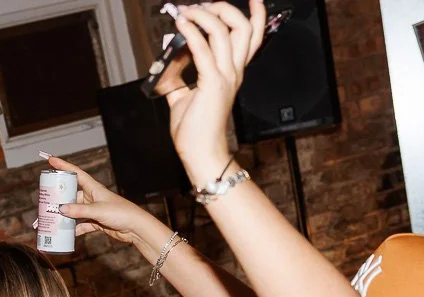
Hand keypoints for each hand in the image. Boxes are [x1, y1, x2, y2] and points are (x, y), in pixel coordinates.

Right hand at [45, 156, 153, 243]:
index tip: (50, 160)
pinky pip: (82, 225)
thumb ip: (79, 210)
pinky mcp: (97, 222)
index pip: (75, 173)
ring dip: (64, 217)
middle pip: (71, 195)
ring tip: (50, 221)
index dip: (63, 166)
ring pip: (74, 211)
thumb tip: (61, 209)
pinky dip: (74, 229)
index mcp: (93, 188)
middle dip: (58, 199)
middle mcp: (92, 197)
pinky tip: (66, 233)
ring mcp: (94, 210)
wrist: (136, 228)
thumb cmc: (121, 213)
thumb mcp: (98, 210)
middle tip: (44, 202)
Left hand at [159, 2, 265, 182]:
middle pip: (243, 27)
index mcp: (232, 73)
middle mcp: (233, 72)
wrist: (200, 153)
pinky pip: (202, 48)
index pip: (253, 38)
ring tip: (187, 12)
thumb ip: (177, 77)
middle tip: (204, 5)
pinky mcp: (212, 83)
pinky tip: (181, 24)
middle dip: (225, 8)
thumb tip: (166, 60)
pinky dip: (190, 31)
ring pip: (226, 31)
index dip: (257, 15)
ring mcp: (225, 77)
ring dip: (204, 14)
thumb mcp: (183, 97)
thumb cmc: (194, 131)